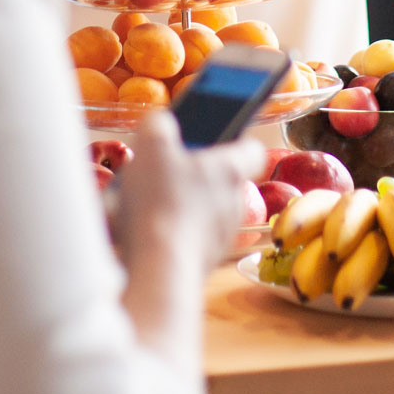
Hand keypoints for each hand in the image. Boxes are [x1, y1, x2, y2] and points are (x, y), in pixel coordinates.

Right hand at [114, 113, 261, 264]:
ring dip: (178, 206)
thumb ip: (159, 126)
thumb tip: (162, 124)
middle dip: (193, 176)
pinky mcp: (203, 262)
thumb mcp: (151, 146)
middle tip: (164, 171)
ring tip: (142, 203)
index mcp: (230, 170)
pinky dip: (168, 233)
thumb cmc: (161, 200)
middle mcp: (235, 204)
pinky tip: (140, 232)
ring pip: (202, 212)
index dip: (236, 140)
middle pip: (220, 182)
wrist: (159, 269)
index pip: (253, 149)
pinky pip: (187, 238)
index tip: (215, 138)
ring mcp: (221, 237)